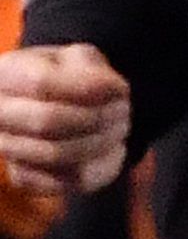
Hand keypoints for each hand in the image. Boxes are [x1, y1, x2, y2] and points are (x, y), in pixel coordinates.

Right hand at [0, 44, 130, 198]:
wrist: (57, 107)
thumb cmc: (70, 77)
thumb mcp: (81, 58)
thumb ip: (92, 71)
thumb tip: (112, 90)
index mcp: (5, 73)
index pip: (41, 83)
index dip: (87, 89)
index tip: (122, 90)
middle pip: (47, 120)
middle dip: (98, 117)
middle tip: (125, 111)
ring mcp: (4, 147)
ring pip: (57, 154)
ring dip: (102, 141)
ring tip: (122, 127)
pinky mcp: (23, 177)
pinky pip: (66, 180)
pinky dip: (100, 165)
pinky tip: (112, 148)